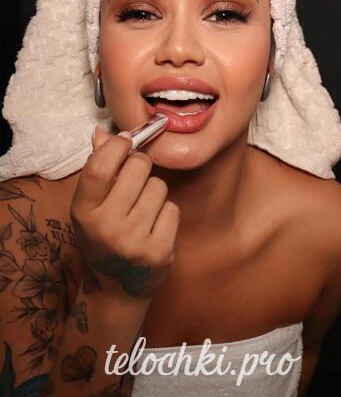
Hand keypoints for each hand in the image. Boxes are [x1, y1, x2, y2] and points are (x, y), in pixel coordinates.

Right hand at [70, 125, 179, 300]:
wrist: (116, 291)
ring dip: (154, 192)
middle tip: (134, 182)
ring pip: (159, 186)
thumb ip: (97, 169)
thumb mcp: (90, 207)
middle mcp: (107, 227)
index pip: (100, 166)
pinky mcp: (159, 252)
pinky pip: (172, 208)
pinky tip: (153, 227)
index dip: (117, 146)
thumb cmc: (102, 239)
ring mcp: (134, 241)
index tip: (126, 142)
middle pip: (139, 167)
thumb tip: (103, 133)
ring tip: (142, 211)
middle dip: (140, 166)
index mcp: (83, 212)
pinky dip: (166, 213)